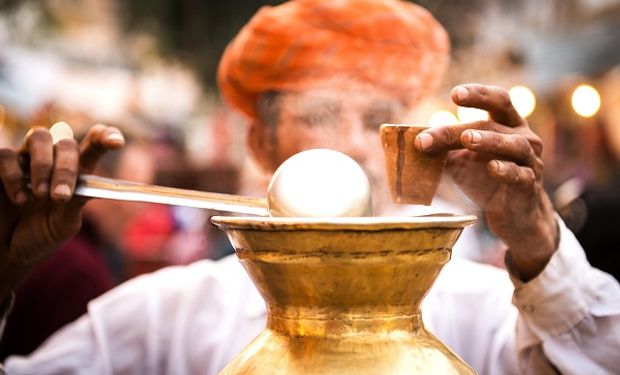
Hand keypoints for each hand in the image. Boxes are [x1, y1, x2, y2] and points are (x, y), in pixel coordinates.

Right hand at [0, 124, 123, 297]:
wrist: (7, 253)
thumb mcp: (64, 224)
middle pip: (66, 143)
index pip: (93, 145)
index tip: (117, 142)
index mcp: (76, 173)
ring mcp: (25, 160)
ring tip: (41, 194)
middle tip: (61, 196)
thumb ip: (75, 203)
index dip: (106, 137)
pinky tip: (19, 199)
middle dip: (67, 167)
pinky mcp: (0, 165)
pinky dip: (14, 176)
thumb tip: (83, 187)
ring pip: (39, 137)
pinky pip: (6, 155)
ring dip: (43, 165)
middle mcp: (52, 161)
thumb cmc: (39, 237)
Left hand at [415, 84, 557, 280]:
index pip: (499, 100)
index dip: (479, 94)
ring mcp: (530, 162)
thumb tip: (408, 139)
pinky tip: (492, 168)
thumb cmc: (486, 179)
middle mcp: (524, 138)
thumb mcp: (461, 160)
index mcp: (508, 125)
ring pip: (514, 145)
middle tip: (432, 135)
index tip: (455, 94)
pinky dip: (506, 170)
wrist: (513, 215)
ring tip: (467, 139)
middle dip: (461, 128)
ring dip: (489, 141)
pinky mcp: (529, 186)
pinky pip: (520, 175)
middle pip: (494, 125)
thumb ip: (442, 147)